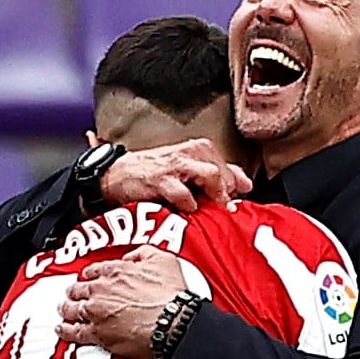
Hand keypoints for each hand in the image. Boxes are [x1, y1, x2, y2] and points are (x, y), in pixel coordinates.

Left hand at [57, 246, 187, 358]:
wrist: (173, 322)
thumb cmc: (170, 295)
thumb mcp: (162, 259)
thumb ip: (143, 254)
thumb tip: (133, 257)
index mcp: (114, 271)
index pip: (94, 270)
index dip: (90, 274)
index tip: (88, 277)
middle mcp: (100, 290)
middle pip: (79, 289)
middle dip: (75, 290)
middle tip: (73, 293)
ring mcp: (96, 312)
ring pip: (72, 309)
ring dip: (66, 308)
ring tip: (63, 309)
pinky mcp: (98, 334)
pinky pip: (74, 332)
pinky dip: (66, 330)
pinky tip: (62, 329)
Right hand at [99, 139, 252, 212]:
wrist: (115, 176)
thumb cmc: (150, 175)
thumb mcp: (184, 169)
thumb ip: (213, 175)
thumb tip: (244, 184)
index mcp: (196, 148)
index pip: (227, 166)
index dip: (235, 184)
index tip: (237, 198)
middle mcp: (188, 152)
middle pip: (222, 171)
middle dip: (226, 192)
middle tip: (223, 208)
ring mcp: (175, 166)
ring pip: (210, 176)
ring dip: (214, 196)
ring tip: (210, 210)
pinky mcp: (161, 181)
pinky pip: (185, 194)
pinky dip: (189, 205)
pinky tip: (186, 210)